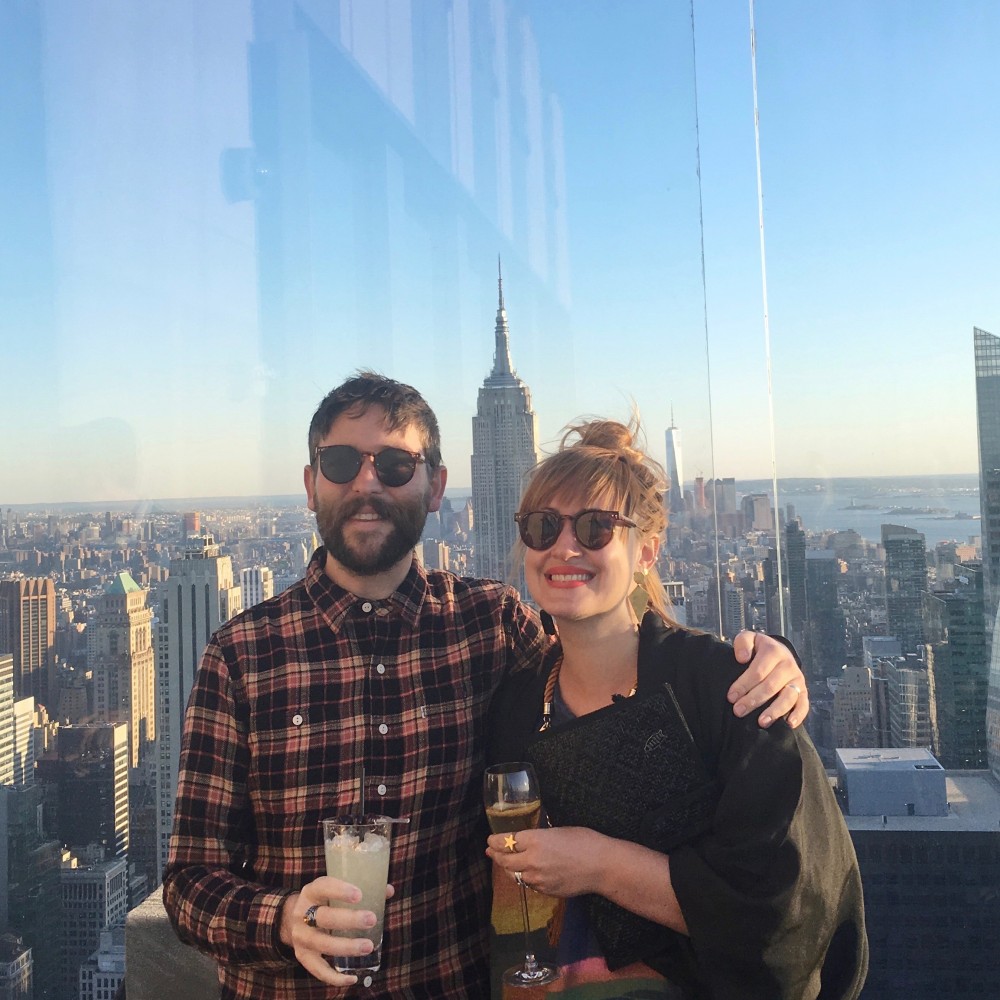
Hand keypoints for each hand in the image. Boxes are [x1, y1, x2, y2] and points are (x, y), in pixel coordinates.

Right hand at [279, 876, 394, 986]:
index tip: (359, 895)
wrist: (293, 919)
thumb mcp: (334, 890)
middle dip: (349, 920)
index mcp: (311, 892)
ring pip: (323, 944)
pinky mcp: (302, 956)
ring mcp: (301, 937)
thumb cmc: (323, 901)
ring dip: (347, 947)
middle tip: (371, 920)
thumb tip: (389, 891)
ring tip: (369, 946)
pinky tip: (353, 978)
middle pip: (325, 917)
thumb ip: (361, 889)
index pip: (324, 887)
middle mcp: (302, 914)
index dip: (340, 891)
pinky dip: (335, 977)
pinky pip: (318, 970)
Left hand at [485, 826, 606, 897]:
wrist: (602, 866)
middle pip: (505, 861)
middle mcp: (531, 861)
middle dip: (496, 855)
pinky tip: (527, 872)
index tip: (490, 840)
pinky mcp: (545, 891)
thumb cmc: (584, 841)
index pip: (505, 842)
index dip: (495, 841)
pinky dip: (525, 877)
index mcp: (534, 840)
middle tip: (491, 851)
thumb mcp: (557, 831)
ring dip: (509, 868)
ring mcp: (537, 879)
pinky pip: (529, 884)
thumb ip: (538, 837)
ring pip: (515, 875)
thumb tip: (527, 839)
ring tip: (507, 862)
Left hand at [729, 631, 808, 728]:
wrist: (778, 652)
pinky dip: (798, 715)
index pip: (758, 671)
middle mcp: (788, 665)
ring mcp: (797, 679)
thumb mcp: (749, 639)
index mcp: (773, 651)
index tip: (731, 697)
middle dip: (753, 700)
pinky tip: (789, 724)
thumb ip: (743, 643)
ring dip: (774, 711)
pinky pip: (804, 704)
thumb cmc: (758, 649)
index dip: (743, 685)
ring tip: (761, 722)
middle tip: (738, 711)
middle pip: (770, 686)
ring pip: (788, 697)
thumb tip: (742, 658)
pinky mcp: (804, 691)